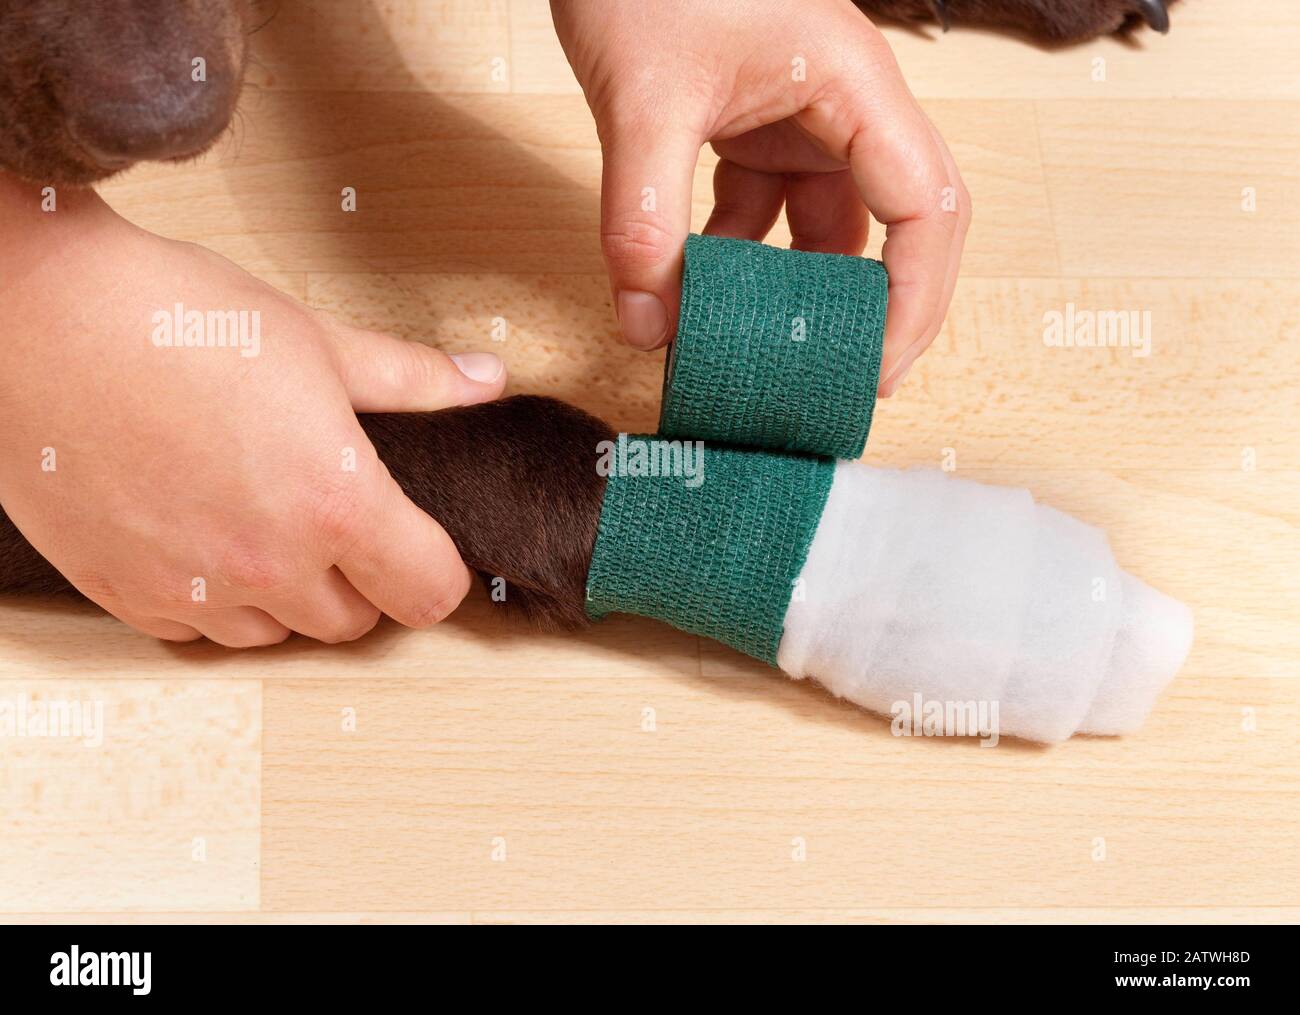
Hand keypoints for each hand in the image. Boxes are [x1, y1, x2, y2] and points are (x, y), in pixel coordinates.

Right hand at [0, 178, 505, 645]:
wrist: (40, 315)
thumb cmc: (174, 318)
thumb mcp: (316, 340)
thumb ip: (413, 378)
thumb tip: (486, 380)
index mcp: (334, 503)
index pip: (429, 593)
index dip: (438, 570)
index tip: (426, 547)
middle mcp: (267, 564)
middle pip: (355, 622)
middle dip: (362, 579)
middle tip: (339, 517)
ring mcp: (193, 589)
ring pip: (276, 632)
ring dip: (288, 594)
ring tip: (265, 519)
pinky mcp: (126, 594)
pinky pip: (199, 632)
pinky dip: (214, 601)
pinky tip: (202, 535)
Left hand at [551, 0, 968, 394]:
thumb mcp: (642, 100)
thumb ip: (642, 218)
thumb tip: (647, 326)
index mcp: (853, 86)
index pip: (927, 207)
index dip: (916, 299)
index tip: (877, 369)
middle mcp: (844, 106)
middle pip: (900, 225)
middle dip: (878, 308)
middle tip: (843, 383)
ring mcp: (801, 118)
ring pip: (825, 227)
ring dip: (793, 291)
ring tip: (760, 356)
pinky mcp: (756, 127)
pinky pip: (765, 213)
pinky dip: (737, 259)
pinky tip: (695, 297)